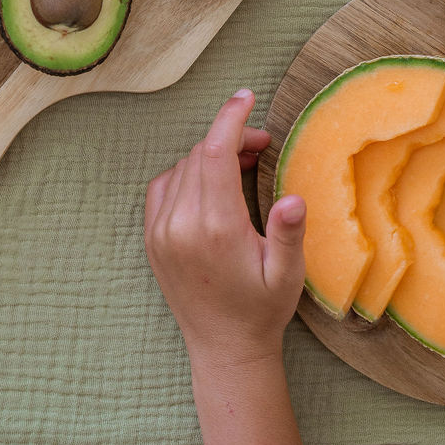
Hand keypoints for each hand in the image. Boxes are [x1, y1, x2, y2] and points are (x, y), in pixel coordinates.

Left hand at [144, 89, 306, 369]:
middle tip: (261, 145)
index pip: (215, 153)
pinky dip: (186, 174)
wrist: (224, 347)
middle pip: (200, 155)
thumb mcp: (287, 275)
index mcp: (215, 228)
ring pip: (181, 168)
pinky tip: (210, 184)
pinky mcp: (151, 239)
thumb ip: (287, 234)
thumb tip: (293, 200)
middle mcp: (180, 225)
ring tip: (240, 164)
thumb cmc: (261, 310)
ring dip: (209, 156)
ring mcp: (160, 232)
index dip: (230, 118)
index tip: (246, 97)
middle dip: (230, 138)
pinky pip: (162, 187)